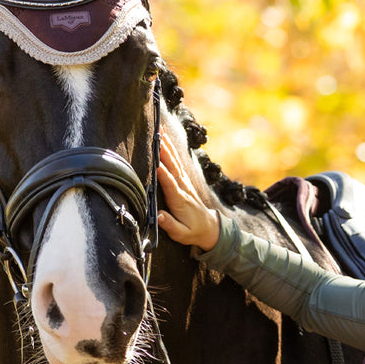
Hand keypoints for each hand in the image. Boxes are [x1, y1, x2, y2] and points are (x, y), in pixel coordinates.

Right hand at [157, 134, 220, 250]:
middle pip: (172, 167)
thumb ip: (170, 225)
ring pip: (175, 161)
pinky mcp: (184, 181)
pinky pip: (176, 162)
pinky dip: (170, 149)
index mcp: (180, 200)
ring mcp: (185, 183)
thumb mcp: (182, 234)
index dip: (163, 174)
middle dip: (164, 151)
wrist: (210, 228)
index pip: (170, 184)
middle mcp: (183, 188)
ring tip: (159, 129)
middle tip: (155, 135)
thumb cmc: (193, 231)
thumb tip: (159, 217)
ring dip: (167, 145)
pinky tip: (165, 139)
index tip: (155, 162)